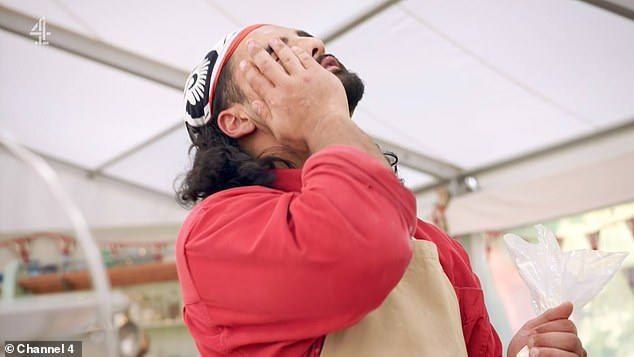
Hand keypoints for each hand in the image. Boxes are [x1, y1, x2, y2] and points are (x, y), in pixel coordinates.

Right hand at [239, 37, 349, 153]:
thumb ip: (266, 115)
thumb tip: (254, 103)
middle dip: (258, 53)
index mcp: (275, 100)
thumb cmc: (305, 135)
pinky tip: (295, 48)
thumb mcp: (279, 131)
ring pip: (287, 57)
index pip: (257, 81)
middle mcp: (286, 86)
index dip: (248, 71)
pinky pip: (306, 59)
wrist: (329, 129)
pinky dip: (299, 52)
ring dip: (278, 47)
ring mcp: (303, 78)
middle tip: (251, 44)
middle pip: (268, 65)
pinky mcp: (319, 74)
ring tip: (274, 40)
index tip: (243, 63)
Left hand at [508, 302, 585, 356]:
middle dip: (546, 338)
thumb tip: (569, 304)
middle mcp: (575, 350)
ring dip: (547, 347)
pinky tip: (535, 356)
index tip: (532, 333)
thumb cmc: (523, 350)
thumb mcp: (532, 329)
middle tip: (531, 343)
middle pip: (571, 337)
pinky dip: (548, 354)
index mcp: (567, 337)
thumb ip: (549, 317)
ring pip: (571, 347)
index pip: (569, 324)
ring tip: (532, 352)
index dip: (548, 326)